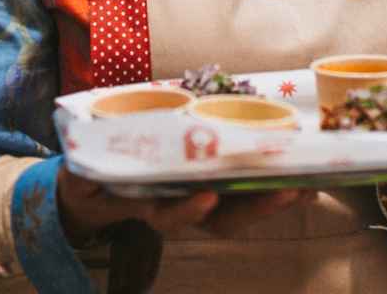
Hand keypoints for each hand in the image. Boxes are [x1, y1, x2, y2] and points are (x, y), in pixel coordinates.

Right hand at [56, 166, 314, 244]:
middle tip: (286, 190)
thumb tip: (81, 169)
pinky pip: (248, 190)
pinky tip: (302, 173)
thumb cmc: (90, 180)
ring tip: (305, 184)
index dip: (187, 209)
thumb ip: (86, 176)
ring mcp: (200, 198)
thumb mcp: (82, 179)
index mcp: (148, 204)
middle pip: (222, 218)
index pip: (170, 214)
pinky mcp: (215, 184)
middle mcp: (180, 207)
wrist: (93, 190)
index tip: (206, 197)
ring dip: (275, 197)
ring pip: (242, 209)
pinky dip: (275, 184)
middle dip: (256, 206)